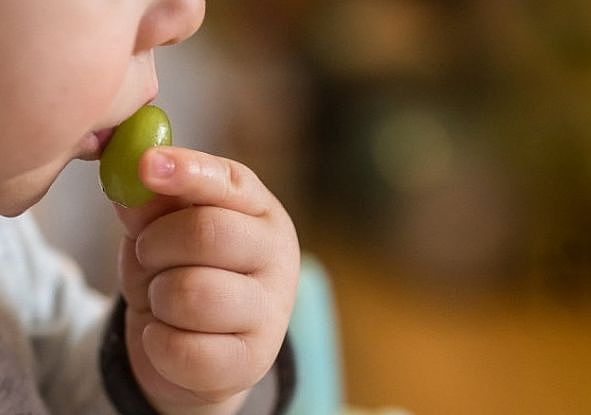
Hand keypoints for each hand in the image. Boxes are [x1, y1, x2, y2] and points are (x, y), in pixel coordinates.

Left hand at [114, 147, 299, 414]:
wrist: (195, 344)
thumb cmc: (181, 271)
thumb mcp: (162, 230)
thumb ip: (152, 203)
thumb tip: (133, 179)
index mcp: (261, 212)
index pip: (229, 182)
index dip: (187, 171)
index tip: (146, 164)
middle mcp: (278, 256)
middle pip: (207, 232)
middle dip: (156, 243)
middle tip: (148, 253)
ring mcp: (272, 311)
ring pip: (192, 293)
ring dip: (157, 297)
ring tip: (163, 298)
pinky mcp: (252, 360)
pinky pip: (182, 348)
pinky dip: (157, 341)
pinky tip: (168, 335)